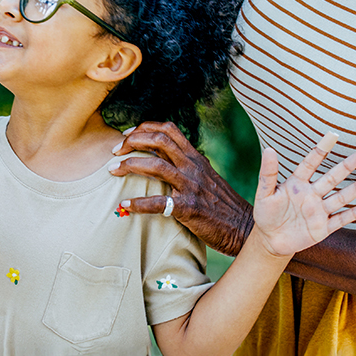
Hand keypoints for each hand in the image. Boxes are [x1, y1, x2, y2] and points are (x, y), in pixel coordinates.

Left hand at [111, 121, 255, 255]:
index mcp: (195, 158)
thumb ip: (188, 164)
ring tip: (112, 171)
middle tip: (115, 151)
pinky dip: (138, 203)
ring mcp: (191, 186)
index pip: (168, 129)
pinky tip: (125, 205)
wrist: (243, 227)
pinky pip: (159, 203)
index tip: (126, 135)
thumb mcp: (206, 176)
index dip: (144, 128)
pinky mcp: (189, 208)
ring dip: (129, 165)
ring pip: (155, 165)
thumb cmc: (221, 204)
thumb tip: (164, 156)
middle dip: (132, 141)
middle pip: (159, 140)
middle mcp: (192, 167)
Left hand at [252, 133, 355, 257]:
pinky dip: (354, 213)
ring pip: (341, 197)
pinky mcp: (322, 228)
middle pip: (332, 178)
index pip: (311, 163)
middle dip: (347, 166)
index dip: (321, 150)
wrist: (270, 240)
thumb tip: (268, 149)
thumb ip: (268, 174)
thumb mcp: (264, 194)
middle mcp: (311, 194)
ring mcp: (319, 211)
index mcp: (297, 184)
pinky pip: (341, 219)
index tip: (333, 135)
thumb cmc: (265, 214)